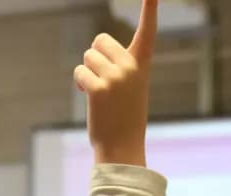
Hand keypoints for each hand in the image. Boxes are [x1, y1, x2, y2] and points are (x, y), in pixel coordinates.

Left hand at [74, 0, 156, 165]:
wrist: (122, 147)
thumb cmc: (124, 116)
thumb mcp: (130, 86)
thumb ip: (119, 65)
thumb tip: (94, 55)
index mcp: (141, 64)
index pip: (148, 31)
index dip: (150, 8)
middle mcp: (131, 67)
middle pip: (99, 40)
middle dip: (96, 57)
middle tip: (105, 82)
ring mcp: (115, 77)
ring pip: (87, 57)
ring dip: (87, 73)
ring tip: (101, 95)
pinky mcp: (98, 88)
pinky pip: (80, 72)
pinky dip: (81, 85)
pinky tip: (92, 101)